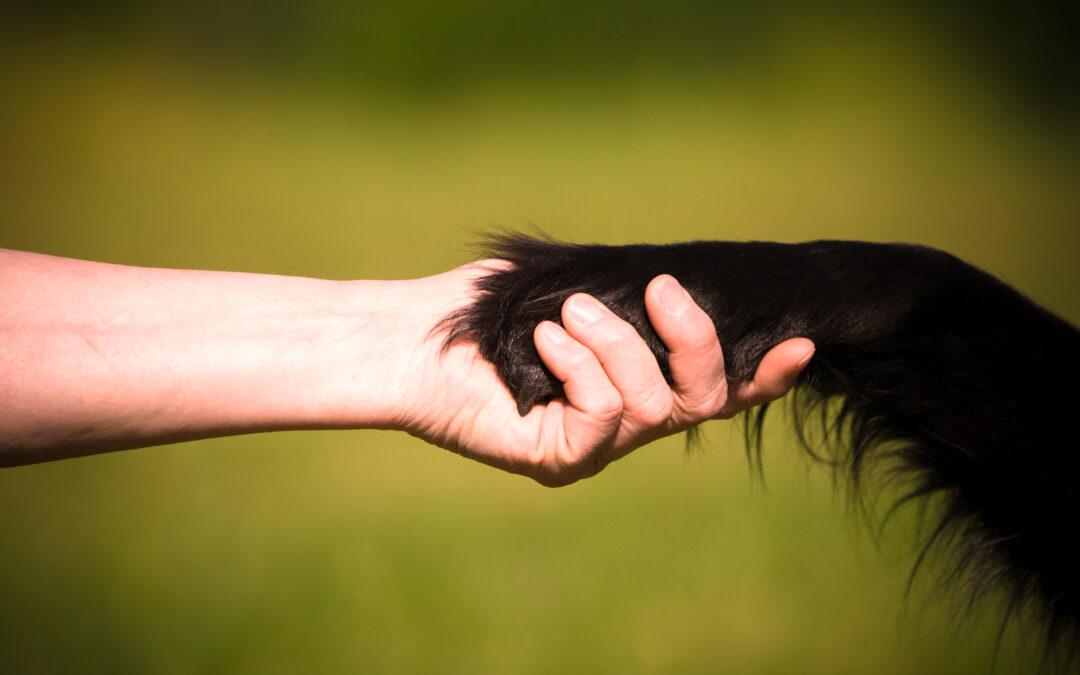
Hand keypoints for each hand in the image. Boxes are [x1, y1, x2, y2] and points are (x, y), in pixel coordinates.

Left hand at [403, 262, 814, 486]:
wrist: (415, 339)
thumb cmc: (488, 309)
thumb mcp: (573, 287)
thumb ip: (629, 295)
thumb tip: (683, 282)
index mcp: (632, 383)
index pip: (712, 389)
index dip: (762, 375)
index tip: (801, 344)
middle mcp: (623, 423)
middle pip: (703, 400)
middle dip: (695, 339)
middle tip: (662, 289)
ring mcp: (594, 448)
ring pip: (653, 402)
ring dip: (617, 342)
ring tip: (571, 309)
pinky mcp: (560, 462)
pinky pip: (604, 415)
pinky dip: (582, 366)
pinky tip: (547, 340)